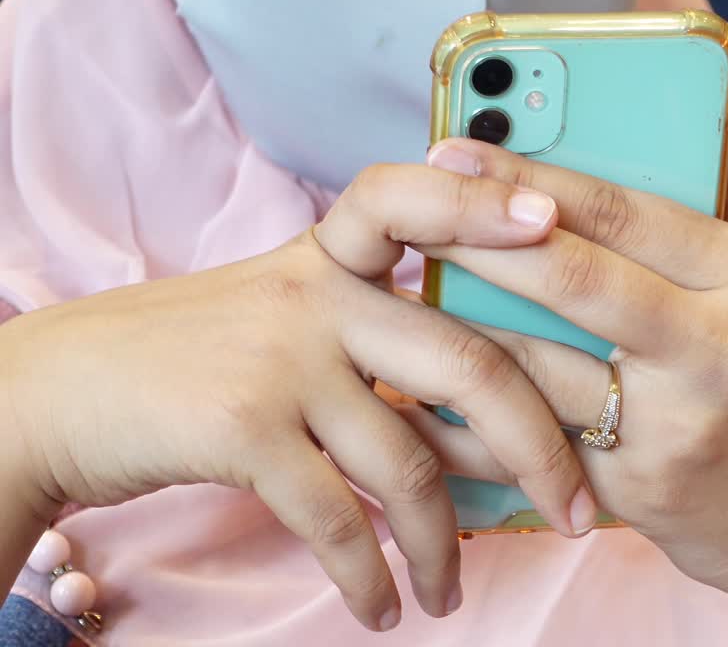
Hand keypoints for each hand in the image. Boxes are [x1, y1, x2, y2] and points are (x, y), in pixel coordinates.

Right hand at [0, 164, 599, 629]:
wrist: (61, 392)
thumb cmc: (194, 358)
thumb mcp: (284, 312)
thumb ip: (374, 332)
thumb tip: (490, 411)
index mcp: (333, 258)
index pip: (409, 203)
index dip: (481, 208)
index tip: (554, 224)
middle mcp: (315, 294)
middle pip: (468, 363)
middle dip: (542, 451)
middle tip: (582, 515)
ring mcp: (280, 356)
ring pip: (409, 461)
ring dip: (444, 546)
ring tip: (450, 595)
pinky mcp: (241, 426)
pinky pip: (335, 515)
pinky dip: (369, 575)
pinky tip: (382, 607)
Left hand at [414, 87, 727, 602]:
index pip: (626, 213)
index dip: (531, 178)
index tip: (460, 149)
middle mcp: (716, 352)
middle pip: (573, 281)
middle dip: (477, 238)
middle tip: (410, 207)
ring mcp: (669, 428)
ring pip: (536, 364)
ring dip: (457, 323)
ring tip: (398, 287)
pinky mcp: (626, 489)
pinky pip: (521, 441)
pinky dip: (462, 414)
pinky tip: (413, 384)